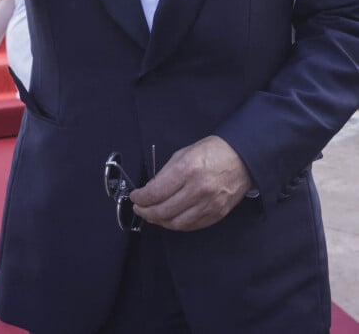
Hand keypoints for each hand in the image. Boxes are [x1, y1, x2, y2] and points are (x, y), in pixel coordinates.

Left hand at [129, 136, 252, 231]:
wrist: (242, 158)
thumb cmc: (213, 151)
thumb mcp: (184, 153)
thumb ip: (166, 173)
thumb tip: (151, 189)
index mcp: (187, 170)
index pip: (156, 192)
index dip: (141, 198)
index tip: (135, 197)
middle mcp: (197, 189)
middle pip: (163, 211)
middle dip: (146, 212)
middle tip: (140, 209)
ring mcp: (208, 204)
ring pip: (176, 223)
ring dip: (160, 221)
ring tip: (152, 215)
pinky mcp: (217, 214)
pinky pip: (192, 226)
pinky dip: (177, 225)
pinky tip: (170, 219)